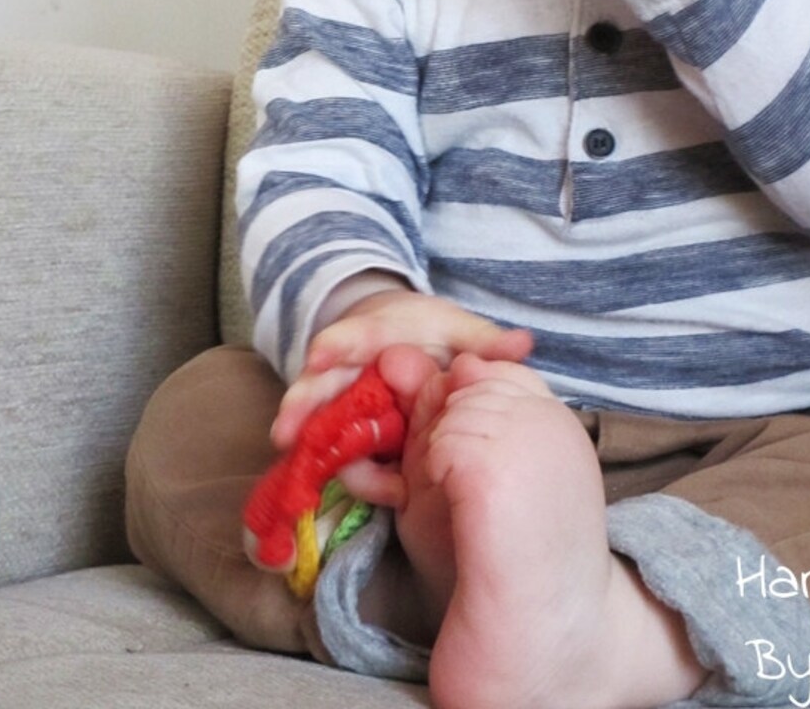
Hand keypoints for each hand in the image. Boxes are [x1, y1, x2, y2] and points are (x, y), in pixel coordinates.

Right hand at [271, 287, 532, 449]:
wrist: (407, 335)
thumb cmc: (433, 332)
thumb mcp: (460, 331)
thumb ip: (485, 343)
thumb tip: (524, 345)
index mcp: (382, 333)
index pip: (358, 334)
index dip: (339, 344)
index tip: (322, 353)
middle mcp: (354, 362)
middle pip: (325, 377)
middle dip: (304, 400)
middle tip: (286, 426)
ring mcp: (344, 391)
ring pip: (317, 409)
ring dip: (301, 429)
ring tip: (286, 450)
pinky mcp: (345, 421)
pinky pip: (329, 439)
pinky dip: (320, 456)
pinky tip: (305, 477)